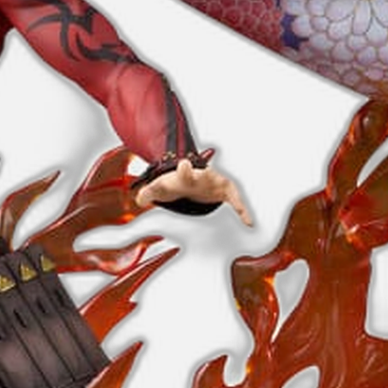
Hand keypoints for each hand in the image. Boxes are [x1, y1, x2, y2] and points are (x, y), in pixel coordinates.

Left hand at [134, 157, 252, 224]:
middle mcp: (203, 177)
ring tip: (242, 211)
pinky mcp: (225, 191)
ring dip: (233, 197)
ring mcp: (216, 183)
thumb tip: (139, 199)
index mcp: (186, 177)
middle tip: (214, 179)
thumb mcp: (161, 188)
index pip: (184, 173)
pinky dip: (242, 211)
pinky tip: (248, 222)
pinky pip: (236, 202)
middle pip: (206, 176)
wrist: (190, 179)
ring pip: (225, 187)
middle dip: (209, 178)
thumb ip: (148, 193)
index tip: (184, 165)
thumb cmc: (176, 184)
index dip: (185, 169)